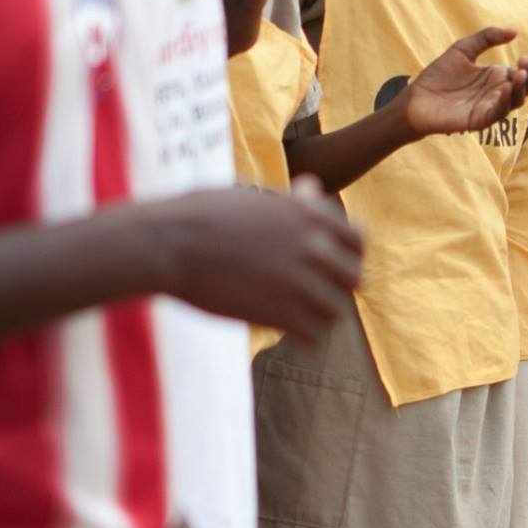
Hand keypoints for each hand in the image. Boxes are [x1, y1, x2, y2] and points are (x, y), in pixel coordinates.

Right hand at [155, 178, 359, 340]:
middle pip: (353, 277)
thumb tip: (311, 188)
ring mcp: (301, 281)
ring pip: (336, 310)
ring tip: (301, 318)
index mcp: (310, 215)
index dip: (348, 254)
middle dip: (337, 286)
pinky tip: (289, 335)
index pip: (358, 240)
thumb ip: (289, 201)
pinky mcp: (281, 314)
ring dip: (320, 315)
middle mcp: (314, 246)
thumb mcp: (254, 196)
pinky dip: (304, 338)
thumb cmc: (200, 214)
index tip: (333, 264)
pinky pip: (313, 335)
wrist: (168, 243)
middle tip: (318, 294)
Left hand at [401, 28, 527, 134]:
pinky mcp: (480, 120)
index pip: (525, 72)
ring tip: (520, 73)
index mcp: (497, 77)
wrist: (416, 97)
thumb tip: (515, 31)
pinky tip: (504, 88)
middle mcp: (498, 93)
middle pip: (527, 88)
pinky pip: (498, 113)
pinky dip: (505, 101)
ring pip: (516, 101)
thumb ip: (487, 37)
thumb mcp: (463, 48)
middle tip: (525, 60)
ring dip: (521, 88)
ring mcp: (490, 107)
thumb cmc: (438, 74)